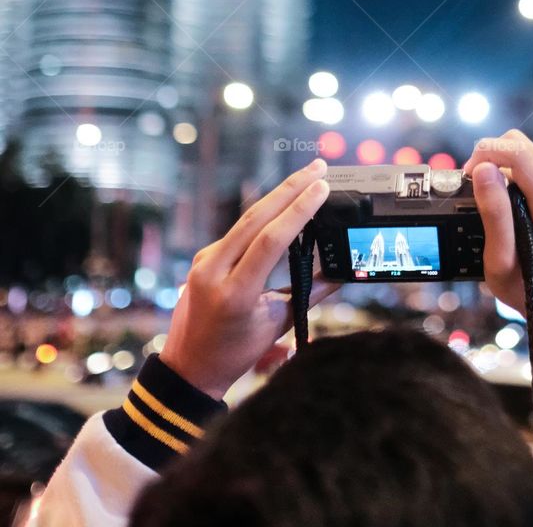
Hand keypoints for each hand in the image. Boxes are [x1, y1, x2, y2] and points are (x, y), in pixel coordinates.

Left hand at [160, 159, 335, 398]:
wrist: (187, 367)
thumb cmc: (235, 352)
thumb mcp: (276, 323)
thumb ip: (309, 293)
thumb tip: (342, 271)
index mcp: (235, 293)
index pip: (270, 240)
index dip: (298, 210)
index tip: (322, 187)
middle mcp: (214, 269)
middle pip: (256, 218)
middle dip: (290, 188)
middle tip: (318, 167)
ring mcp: (205, 260)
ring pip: (247, 219)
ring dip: (278, 195)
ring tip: (307, 176)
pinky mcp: (204, 256)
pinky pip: (239, 229)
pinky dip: (264, 214)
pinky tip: (284, 202)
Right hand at [464, 131, 532, 356]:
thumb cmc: (528, 285)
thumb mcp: (501, 260)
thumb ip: (494, 214)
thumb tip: (482, 169)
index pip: (519, 153)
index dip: (486, 154)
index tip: (466, 177)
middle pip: (519, 143)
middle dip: (488, 156)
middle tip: (472, 187)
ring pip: (523, 149)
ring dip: (497, 162)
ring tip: (484, 195)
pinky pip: (528, 162)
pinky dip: (508, 170)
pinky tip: (500, 197)